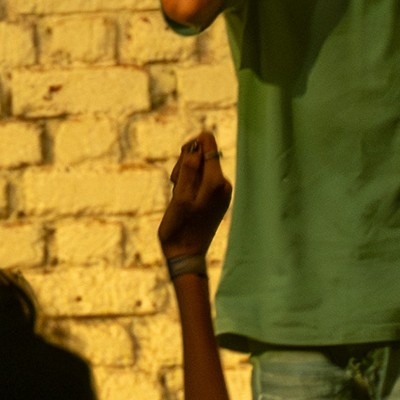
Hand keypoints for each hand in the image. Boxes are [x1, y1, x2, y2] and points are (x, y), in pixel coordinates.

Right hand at [156, 129, 230, 271]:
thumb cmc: (180, 227)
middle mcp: (223, 184)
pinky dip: (189, 186)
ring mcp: (221, 192)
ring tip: (178, 197)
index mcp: (216, 182)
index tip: (180, 165)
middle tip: (176, 186)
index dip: (190, 147)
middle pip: (202, 155)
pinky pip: (201, 181)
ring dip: (184, 176)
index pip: (208, 144)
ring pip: (200, 168)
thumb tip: (197, 144)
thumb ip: (189, 168)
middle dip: (185, 164)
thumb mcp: (180, 196)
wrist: (186, 255)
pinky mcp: (216, 199)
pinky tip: (183, 202)